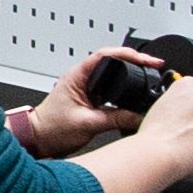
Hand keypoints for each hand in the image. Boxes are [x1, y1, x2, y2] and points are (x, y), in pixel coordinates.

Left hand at [15, 40, 159, 154]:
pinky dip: (124, 89)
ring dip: (130, 74)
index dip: (129, 53)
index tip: (147, 58)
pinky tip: (134, 93)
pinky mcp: (90, 98)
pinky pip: (111, 89)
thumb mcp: (88, 124)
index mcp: (78, 75)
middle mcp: (82, 78)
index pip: (106, 54)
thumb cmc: (51, 129)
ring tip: (148, 76)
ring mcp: (86, 87)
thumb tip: (138, 116)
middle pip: (113, 61)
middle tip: (153, 65)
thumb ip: (116, 119)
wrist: (38, 139)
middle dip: (135, 61)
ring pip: (113, 75)